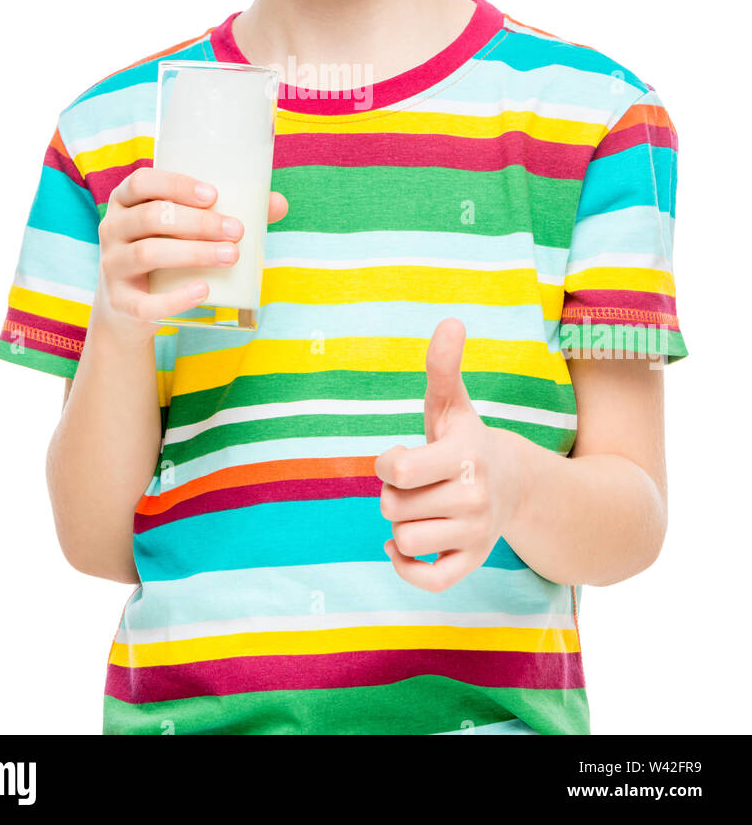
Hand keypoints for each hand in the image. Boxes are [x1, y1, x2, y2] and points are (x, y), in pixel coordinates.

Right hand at [94, 167, 288, 340]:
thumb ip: (226, 213)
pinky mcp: (120, 303)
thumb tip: (278, 204)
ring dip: (194, 253)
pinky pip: (145, 302)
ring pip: (148, 253)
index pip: (142, 182)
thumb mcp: (184, 229)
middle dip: (199, 223)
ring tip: (231, 255)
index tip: (213, 195)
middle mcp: (113, 229)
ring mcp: (112, 266)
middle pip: (152, 217)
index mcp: (126, 202)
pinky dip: (176, 298)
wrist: (128, 307)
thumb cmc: (166, 251)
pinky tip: (204, 291)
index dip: (176, 184)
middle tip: (236, 230)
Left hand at [375, 317, 524, 590]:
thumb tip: (450, 320)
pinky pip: (426, 580)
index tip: (399, 455)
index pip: (399, 469)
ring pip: (404, 541)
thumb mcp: (451, 403)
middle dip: (393, 493)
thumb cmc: (465, 438)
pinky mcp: (472, 563)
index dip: (387, 461)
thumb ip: (443, 365)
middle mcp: (474, 498)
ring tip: (418, 507)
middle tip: (415, 482)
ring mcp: (475, 534)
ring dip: (399, 525)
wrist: (512, 483)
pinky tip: (403, 546)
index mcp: (465, 456)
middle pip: (394, 507)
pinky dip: (406, 565)